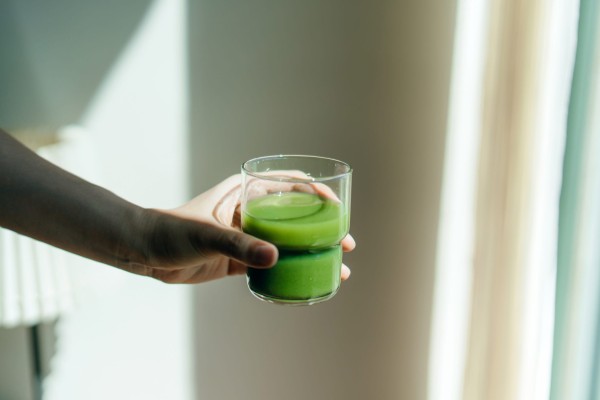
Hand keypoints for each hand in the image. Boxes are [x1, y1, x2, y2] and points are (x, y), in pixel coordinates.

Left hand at [126, 175, 354, 283]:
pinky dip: (288, 269)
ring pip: (286, 241)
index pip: (287, 184)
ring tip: (336, 266)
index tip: (335, 207)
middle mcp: (248, 211)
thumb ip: (238, 245)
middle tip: (346, 243)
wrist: (143, 252)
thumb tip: (274, 258)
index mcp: (242, 192)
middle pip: (294, 215)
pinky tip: (304, 279)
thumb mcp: (206, 235)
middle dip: (322, 227)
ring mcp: (244, 235)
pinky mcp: (238, 258)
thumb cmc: (171, 231)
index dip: (315, 191)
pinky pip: (270, 263)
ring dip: (310, 251)